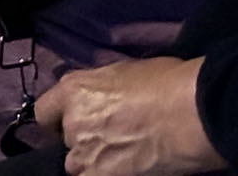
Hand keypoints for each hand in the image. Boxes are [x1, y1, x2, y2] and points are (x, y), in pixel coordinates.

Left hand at [33, 56, 219, 175]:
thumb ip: (101, 89)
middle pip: (68, 140)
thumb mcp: (122, 73)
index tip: (70, 126)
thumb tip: (105, 97)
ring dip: (94, 163)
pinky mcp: (101, 175)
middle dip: (85, 142)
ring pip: (78, 166)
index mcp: (73, 89)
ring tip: (121, 159)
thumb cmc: (168, 84)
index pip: (44, 112)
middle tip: (111, 142)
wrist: (192, 112)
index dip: (58, 121)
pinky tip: (126, 172)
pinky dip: (104, 175)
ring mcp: (85, 151)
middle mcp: (72, 120)